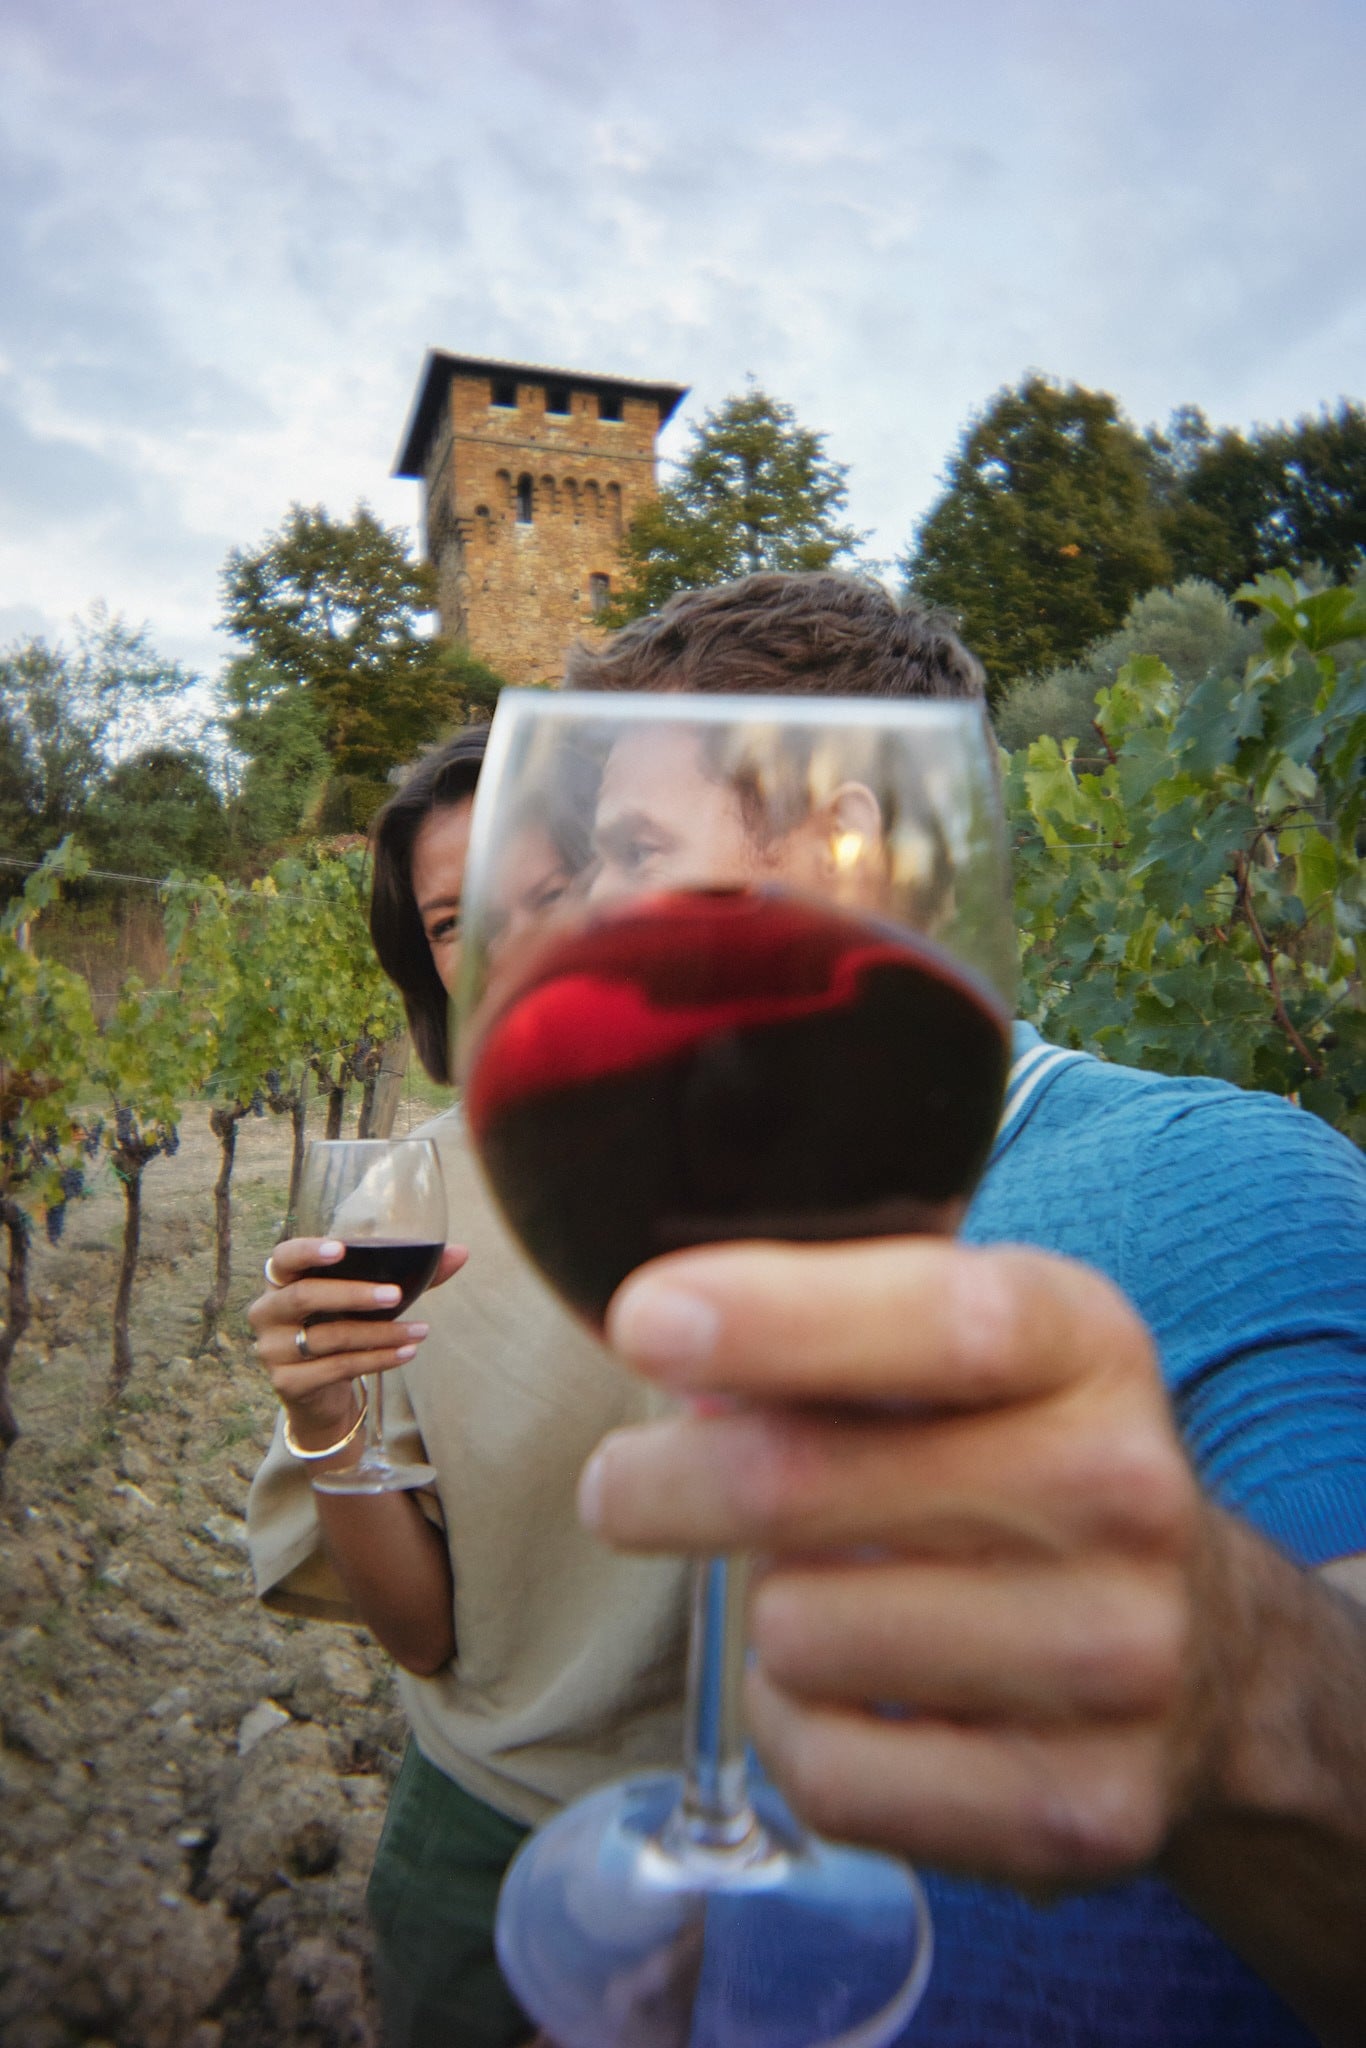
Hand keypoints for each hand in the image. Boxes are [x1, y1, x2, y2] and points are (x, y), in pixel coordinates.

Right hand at [248, 1237, 466, 1444]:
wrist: (320, 1393)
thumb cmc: (343, 1327)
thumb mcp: (369, 1300)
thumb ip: (410, 1275)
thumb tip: (461, 1252)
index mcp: (281, 1281)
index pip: (283, 1257)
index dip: (307, 1251)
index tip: (339, 1249)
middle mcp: (267, 1312)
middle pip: (305, 1296)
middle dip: (354, 1294)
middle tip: (396, 1295)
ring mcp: (272, 1349)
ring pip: (330, 1336)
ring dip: (380, 1333)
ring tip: (419, 1331)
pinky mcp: (287, 1382)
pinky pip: (337, 1367)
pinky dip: (377, 1359)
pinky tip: (407, 1353)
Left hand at [578, 1237, 1246, 1889]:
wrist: (1208, 1649)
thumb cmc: (1016, 1459)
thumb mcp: (961, 1345)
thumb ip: (823, 1321)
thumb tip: (654, 1338)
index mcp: (1085, 1343)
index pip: (941, 1321)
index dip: (778, 1318)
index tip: (644, 1322)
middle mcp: (1125, 1491)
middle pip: (805, 1484)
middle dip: (666, 1484)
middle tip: (623, 1488)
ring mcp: (1119, 1659)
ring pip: (796, 1634)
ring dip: (763, 1617)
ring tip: (821, 1592)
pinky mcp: (1085, 1808)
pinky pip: (829, 1773)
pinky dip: (793, 1732)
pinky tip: (848, 1694)